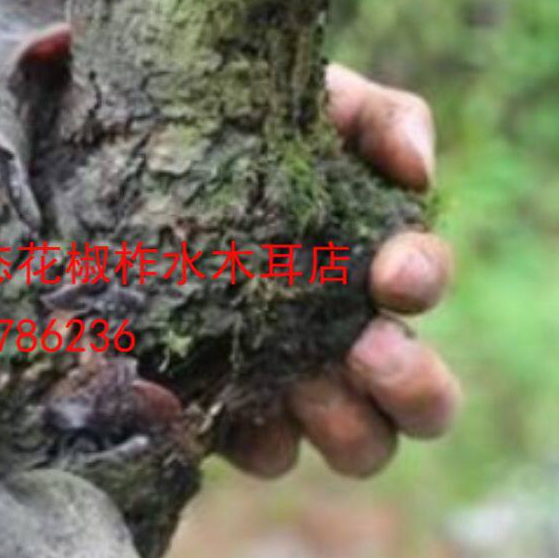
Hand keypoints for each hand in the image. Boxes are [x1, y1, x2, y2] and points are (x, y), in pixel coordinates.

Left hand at [220, 64, 461, 478]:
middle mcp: (346, 340)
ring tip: (303, 383)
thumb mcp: (312, 104)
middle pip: (423, 406)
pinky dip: (253, 438)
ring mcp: (290, 385)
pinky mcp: (226, 415)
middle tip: (367, 347)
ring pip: (358, 447)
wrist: (135, 155)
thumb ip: (379, 118)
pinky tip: (218, 404)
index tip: (390, 268)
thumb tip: (417, 170)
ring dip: (343, 424)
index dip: (422, 280)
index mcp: (373, 267)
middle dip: (413, 385)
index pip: (423, 287)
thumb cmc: (240, 133)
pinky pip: (260, 453)